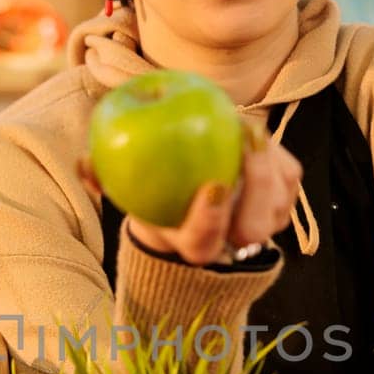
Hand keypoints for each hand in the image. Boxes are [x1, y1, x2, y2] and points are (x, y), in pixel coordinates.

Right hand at [79, 122, 301, 267]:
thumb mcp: (124, 184)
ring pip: (276, 205)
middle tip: (246, 140)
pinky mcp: (280, 202)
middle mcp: (230, 242)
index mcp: (192, 245)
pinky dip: (277, 158)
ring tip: (249, 129)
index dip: (210, 221)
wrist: (186, 198)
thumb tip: (84, 163)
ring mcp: (260, 225)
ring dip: (268, 167)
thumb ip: (104, 177)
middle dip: (256, 187)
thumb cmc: (149, 189)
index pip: (204, 243)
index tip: (212, 186)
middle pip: (254, 229)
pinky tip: (258, 131)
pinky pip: (289, 181)